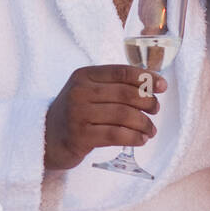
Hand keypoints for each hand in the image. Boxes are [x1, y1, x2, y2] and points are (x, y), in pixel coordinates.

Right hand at [43, 65, 166, 171]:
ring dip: (144, 123)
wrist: (46, 138)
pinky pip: (116, 134)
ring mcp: (78, 114)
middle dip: (148, 101)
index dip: (146, 78)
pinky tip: (141, 139)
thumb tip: (153, 84)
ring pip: (124, 115)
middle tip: (155, 110)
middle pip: (126, 94)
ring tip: (150, 129)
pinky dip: (134, 137)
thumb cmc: (76, 114)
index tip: (163, 86)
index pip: (122, 72)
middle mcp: (79, 92)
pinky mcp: (80, 136)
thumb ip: (114, 86)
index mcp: (84, 75)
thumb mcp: (88, 91)